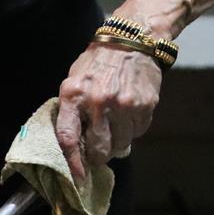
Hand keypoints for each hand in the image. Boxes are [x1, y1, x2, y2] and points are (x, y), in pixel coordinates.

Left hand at [55, 42, 161, 179]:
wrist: (132, 39)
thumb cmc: (97, 64)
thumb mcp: (74, 82)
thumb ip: (71, 112)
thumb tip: (76, 147)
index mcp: (74, 96)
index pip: (68, 138)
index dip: (72, 162)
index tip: (77, 175)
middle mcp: (98, 102)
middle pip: (98, 149)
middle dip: (98, 156)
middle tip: (98, 151)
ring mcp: (124, 105)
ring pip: (120, 145)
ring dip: (116, 143)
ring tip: (114, 126)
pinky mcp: (145, 106)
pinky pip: (137, 133)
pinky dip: (131, 131)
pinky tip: (128, 115)